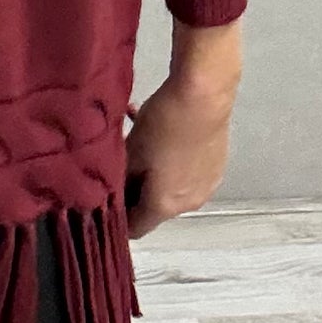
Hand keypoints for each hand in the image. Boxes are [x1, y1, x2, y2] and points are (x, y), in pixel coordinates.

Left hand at [123, 73, 236, 239]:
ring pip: (171, 185)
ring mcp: (206, 184)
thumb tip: (113, 191)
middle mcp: (189, 203)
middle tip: (121, 161)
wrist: (203, 94)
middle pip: (154, 206)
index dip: (116, 216)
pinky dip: (173, 159)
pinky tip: (161, 131)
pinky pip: (187, 170)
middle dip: (135, 188)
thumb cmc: (164, 124)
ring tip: (139, 139)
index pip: (135, 228)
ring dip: (154, 171)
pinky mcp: (217, 164)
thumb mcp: (130, 151)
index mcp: (165, 206)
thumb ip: (119, 178)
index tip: (104, 197)